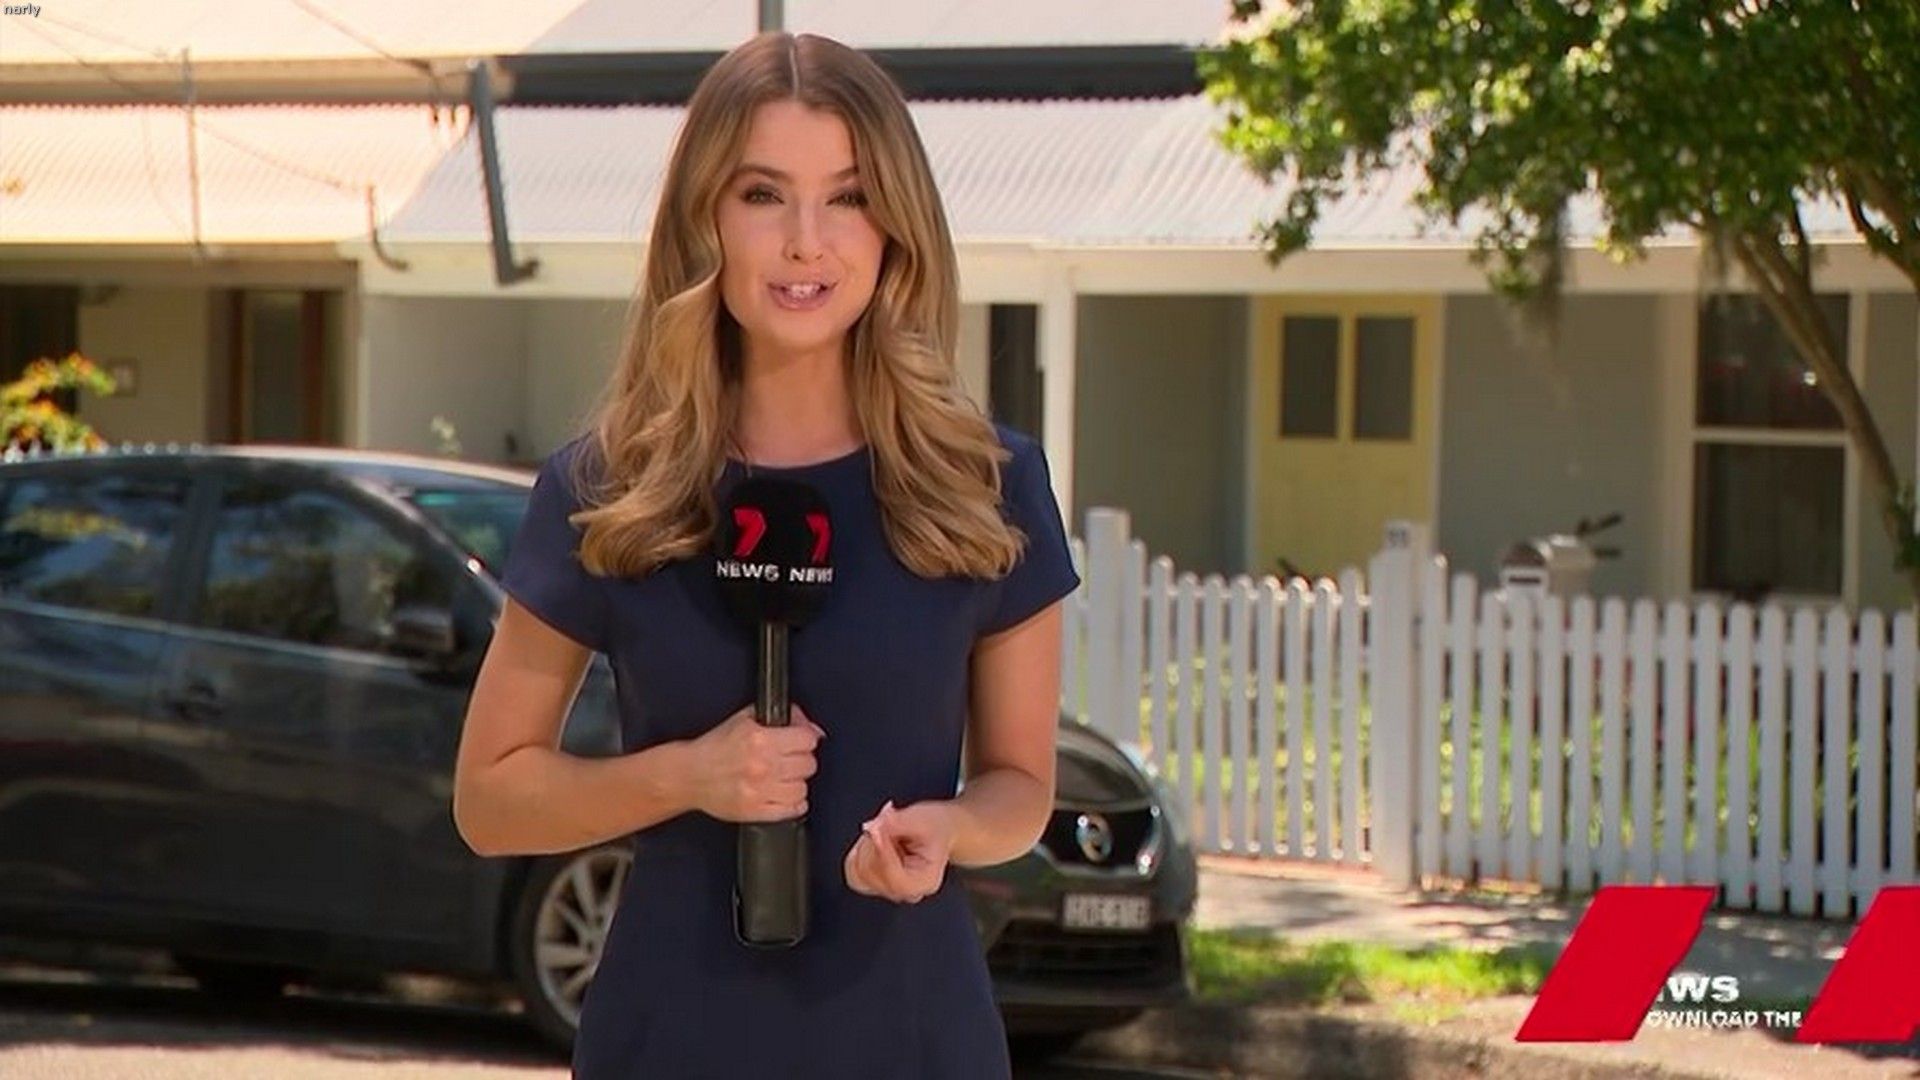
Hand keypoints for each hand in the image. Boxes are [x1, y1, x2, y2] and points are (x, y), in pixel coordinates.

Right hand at [685, 703, 823, 823]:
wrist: (688, 775)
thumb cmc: (713, 748)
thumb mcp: (744, 720)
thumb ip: (780, 717)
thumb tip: (812, 727)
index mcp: (760, 739)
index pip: (807, 739)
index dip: (805, 739)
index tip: (800, 741)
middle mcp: (762, 765)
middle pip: (808, 764)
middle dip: (801, 760)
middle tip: (789, 759)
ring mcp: (760, 791)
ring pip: (803, 788)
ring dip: (796, 782)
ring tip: (782, 778)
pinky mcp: (756, 812)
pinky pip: (792, 810)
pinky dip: (793, 804)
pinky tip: (784, 795)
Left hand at [843, 799, 955, 903]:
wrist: (938, 830)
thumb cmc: (935, 828)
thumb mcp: (921, 818)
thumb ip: (896, 823)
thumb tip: (873, 827)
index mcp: (924, 882)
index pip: (894, 877)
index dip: (881, 852)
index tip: (875, 829)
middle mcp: (906, 892)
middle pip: (872, 873)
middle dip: (874, 841)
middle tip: (888, 819)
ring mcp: (888, 890)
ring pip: (859, 872)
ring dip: (867, 844)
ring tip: (887, 831)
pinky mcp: (873, 883)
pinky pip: (852, 869)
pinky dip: (860, 850)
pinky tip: (877, 840)